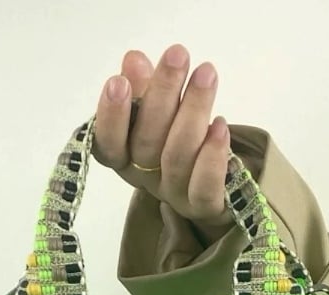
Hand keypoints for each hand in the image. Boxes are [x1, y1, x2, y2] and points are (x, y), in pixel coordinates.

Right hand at [93, 44, 233, 243]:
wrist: (218, 182)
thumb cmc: (179, 138)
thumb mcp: (160, 110)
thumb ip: (145, 88)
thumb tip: (134, 60)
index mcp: (126, 157)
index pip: (107, 145)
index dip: (110, 117)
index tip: (119, 81)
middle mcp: (145, 179)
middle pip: (146, 144)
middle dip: (161, 95)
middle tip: (177, 54)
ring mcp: (174, 195)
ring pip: (177, 157)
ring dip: (193, 111)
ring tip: (206, 74)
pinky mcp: (205, 207)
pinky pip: (205, 188)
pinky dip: (212, 157)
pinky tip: (221, 126)